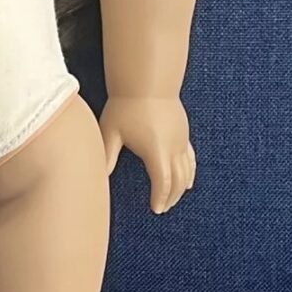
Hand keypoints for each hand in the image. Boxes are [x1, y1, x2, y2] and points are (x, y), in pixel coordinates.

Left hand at [98, 94, 195, 213]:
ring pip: (187, 171)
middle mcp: (172, 147)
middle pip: (178, 180)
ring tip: (172, 199)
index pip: (163, 181)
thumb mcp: (111, 130)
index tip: (156, 209)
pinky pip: (191, 158)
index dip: (161, 198)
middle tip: (162, 208)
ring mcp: (181, 140)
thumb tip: (101, 175)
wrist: (147, 82)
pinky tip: (188, 183)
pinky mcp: (183, 133)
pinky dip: (190, 173)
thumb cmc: (125, 106)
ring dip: (181, 188)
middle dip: (172, 196)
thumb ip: (108, 155)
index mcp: (155, 149)